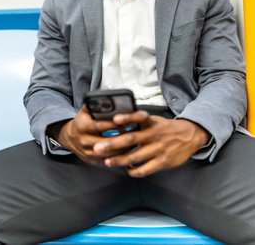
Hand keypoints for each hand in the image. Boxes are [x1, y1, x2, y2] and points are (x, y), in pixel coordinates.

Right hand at [55, 105, 131, 164]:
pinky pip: (107, 160)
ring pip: (107, 153)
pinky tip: (127, 150)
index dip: (114, 124)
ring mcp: (87, 152)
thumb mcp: (85, 111)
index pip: (100, 125)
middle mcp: (82, 141)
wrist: (69, 138)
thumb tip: (108, 99)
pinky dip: (118, 156)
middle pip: (105, 141)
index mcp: (81, 126)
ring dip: (121, 148)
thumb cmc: (81, 121)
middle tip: (134, 133)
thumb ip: (95, 104)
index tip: (127, 121)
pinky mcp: (91, 161)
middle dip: (120, 138)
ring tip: (133, 141)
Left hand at [93, 110, 209, 176]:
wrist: (190, 136)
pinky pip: (145, 169)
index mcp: (150, 122)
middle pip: (130, 139)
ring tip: (107, 162)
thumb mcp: (154, 120)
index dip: (126, 118)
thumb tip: (116, 122)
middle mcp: (152, 134)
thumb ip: (138, 122)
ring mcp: (157, 149)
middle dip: (112, 144)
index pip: (137, 117)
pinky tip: (127, 170)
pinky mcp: (162, 161)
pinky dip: (134, 171)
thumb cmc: (166, 128)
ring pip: (135, 157)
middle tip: (98, 148)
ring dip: (119, 160)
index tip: (114, 120)